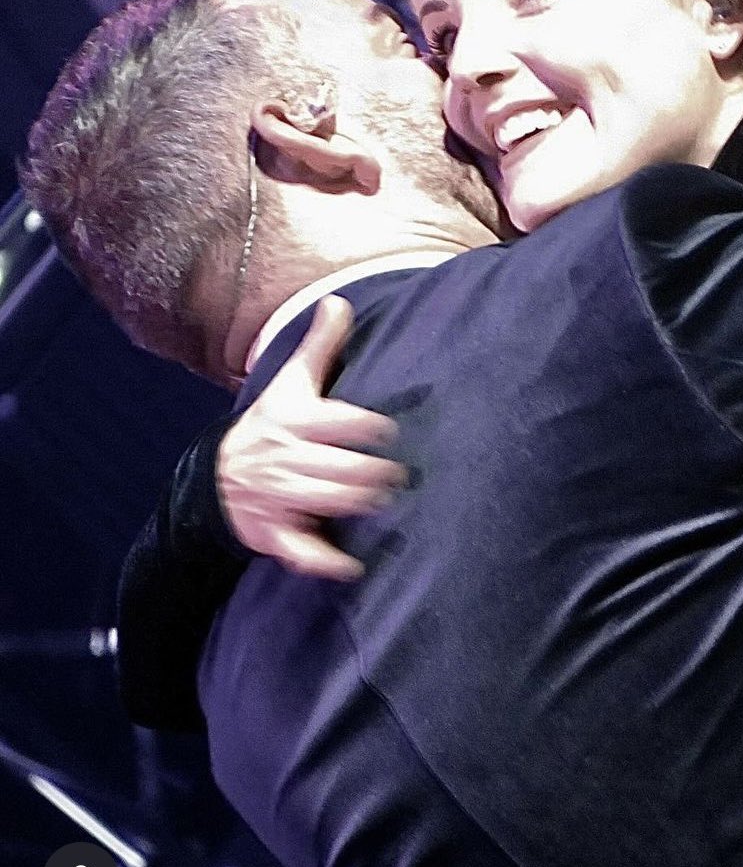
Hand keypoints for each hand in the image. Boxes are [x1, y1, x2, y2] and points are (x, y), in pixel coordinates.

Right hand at [217, 295, 405, 579]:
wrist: (218, 474)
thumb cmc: (271, 424)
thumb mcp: (290, 384)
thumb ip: (320, 347)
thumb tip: (338, 301)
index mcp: (293, 422)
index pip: (335, 423)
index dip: (365, 427)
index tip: (390, 431)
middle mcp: (284, 459)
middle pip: (334, 466)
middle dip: (370, 472)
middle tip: (401, 475)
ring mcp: (276, 497)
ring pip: (321, 501)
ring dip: (355, 503)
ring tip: (386, 501)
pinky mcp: (272, 532)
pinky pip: (298, 549)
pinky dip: (323, 560)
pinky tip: (352, 565)